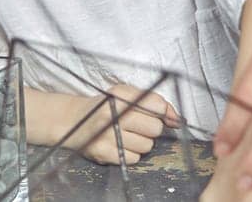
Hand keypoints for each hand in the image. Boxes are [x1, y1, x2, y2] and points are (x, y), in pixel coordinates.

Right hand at [28, 85, 180, 164]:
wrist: (73, 121)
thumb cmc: (106, 106)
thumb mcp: (127, 94)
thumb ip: (155, 102)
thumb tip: (178, 120)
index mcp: (120, 96)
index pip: (158, 106)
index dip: (161, 112)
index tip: (154, 114)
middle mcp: (112, 115)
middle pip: (155, 128)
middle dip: (151, 128)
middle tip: (137, 125)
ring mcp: (106, 135)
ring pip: (147, 146)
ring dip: (141, 142)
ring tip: (127, 135)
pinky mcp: (103, 153)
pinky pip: (134, 158)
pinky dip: (131, 153)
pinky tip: (120, 145)